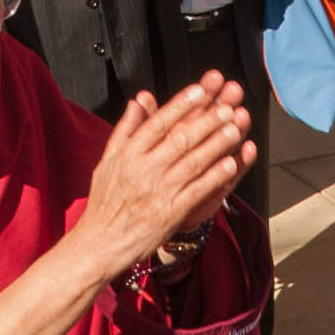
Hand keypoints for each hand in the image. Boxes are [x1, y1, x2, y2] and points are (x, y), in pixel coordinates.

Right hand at [79, 76, 252, 275]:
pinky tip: (231, 163)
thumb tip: (138, 101)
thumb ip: (125, 130)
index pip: (157, 123)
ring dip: (216, 144)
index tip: (199, 90)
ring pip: (193, 162)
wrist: (99, 244)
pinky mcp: (170, 213)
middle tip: (226, 105)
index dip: (181, 105)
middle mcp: (143, 170)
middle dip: (206, 120)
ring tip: (235, 128)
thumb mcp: (107, 162)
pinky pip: (197, 191)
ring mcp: (158, 192)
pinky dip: (215, 176)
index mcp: (128, 155)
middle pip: (180, 139)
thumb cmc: (104, 204)